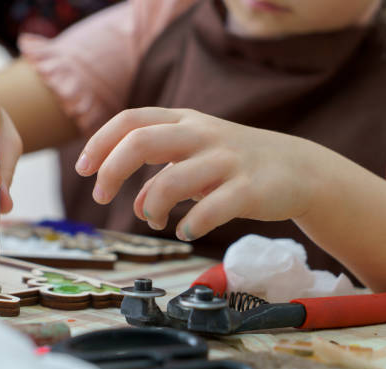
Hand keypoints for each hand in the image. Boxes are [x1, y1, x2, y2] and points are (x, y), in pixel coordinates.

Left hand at [75, 108, 323, 240]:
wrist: (300, 170)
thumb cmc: (237, 165)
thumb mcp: (197, 161)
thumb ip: (162, 179)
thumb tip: (136, 207)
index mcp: (186, 121)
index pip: (131, 120)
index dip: (101, 142)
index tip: (84, 169)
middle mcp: (202, 134)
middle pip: (141, 141)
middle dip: (111, 170)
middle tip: (100, 197)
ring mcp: (227, 160)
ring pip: (170, 182)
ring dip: (151, 207)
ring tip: (156, 221)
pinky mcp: (249, 190)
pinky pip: (208, 211)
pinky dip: (188, 226)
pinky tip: (186, 231)